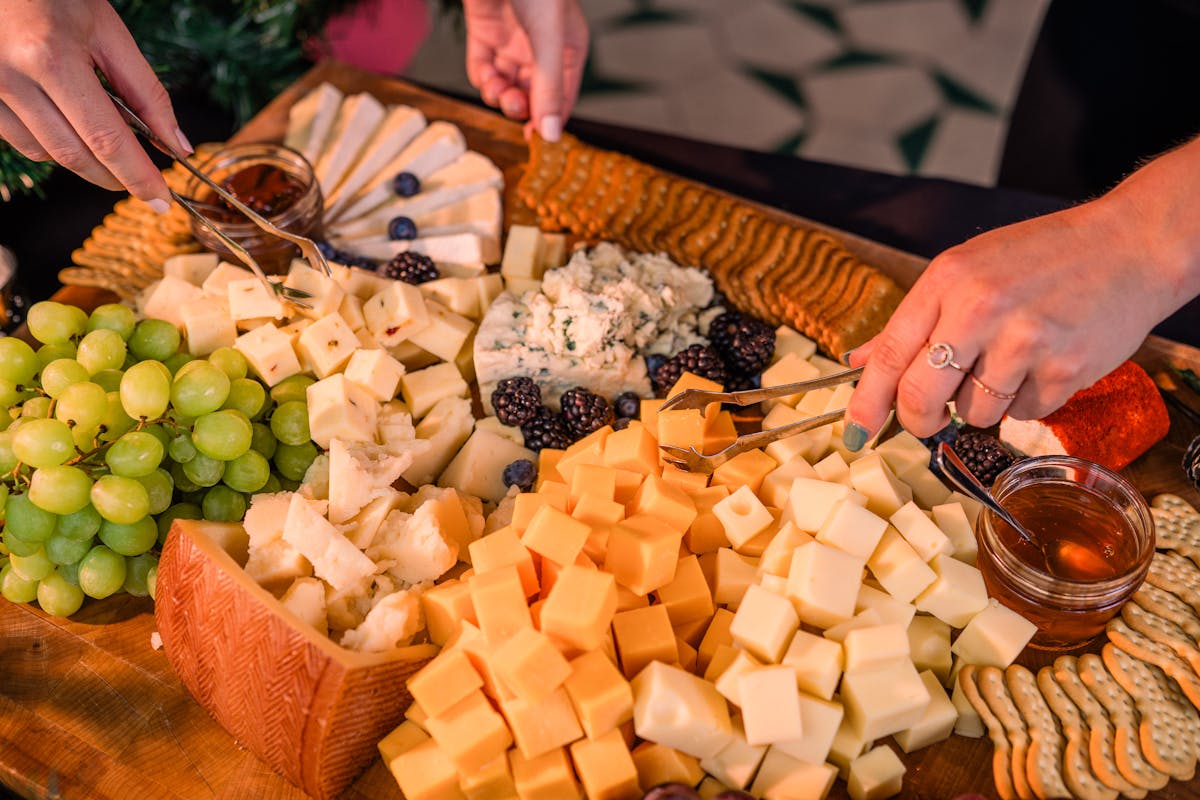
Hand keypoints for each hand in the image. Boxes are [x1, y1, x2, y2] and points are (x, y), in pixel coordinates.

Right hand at [0, 0, 188, 209]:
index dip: (137, 176)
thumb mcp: (107, 31)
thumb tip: (176, 145)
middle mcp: (10, 78)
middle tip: (144, 183)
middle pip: (75, 156)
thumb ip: (146, 91)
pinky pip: (22, 141)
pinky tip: (70, 124)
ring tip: (108, 140)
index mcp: (49, 57)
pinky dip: (54, 144)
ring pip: (48, 154)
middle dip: (116, 177)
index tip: (161, 200)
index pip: (105, 139)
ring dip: (86, 161)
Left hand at [463, 0, 587, 141]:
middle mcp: (540, 49)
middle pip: (531, 96)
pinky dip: (482, 78)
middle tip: (514, 103)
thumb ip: (549, 85)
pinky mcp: (485, 33)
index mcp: (567, 48)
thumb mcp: (548, 38)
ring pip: (505, 85)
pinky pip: (482, 67)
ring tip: (497, 87)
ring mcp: (511, 42)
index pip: (563, 97)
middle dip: (520, 105)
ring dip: (499, 95)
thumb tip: (551, 131)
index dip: (550, 119)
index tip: (537, 139)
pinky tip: (485, 74)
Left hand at [843, 136, 1199, 448]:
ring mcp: (1025, 341)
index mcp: (948, 280)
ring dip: (984, 403)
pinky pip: (1023, 414)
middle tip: (929, 418)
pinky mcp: (1065, 370)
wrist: (1129, 246)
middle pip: (922, 397)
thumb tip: (860, 360)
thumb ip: (914, 322)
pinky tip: (1042, 364)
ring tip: (1009, 362)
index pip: (891, 353)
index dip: (867, 402)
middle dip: (919, 419)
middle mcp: (981, 308)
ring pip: (974, 413)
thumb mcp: (967, 271)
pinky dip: (1027, 400)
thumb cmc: (1041, 259)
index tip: (854, 431)